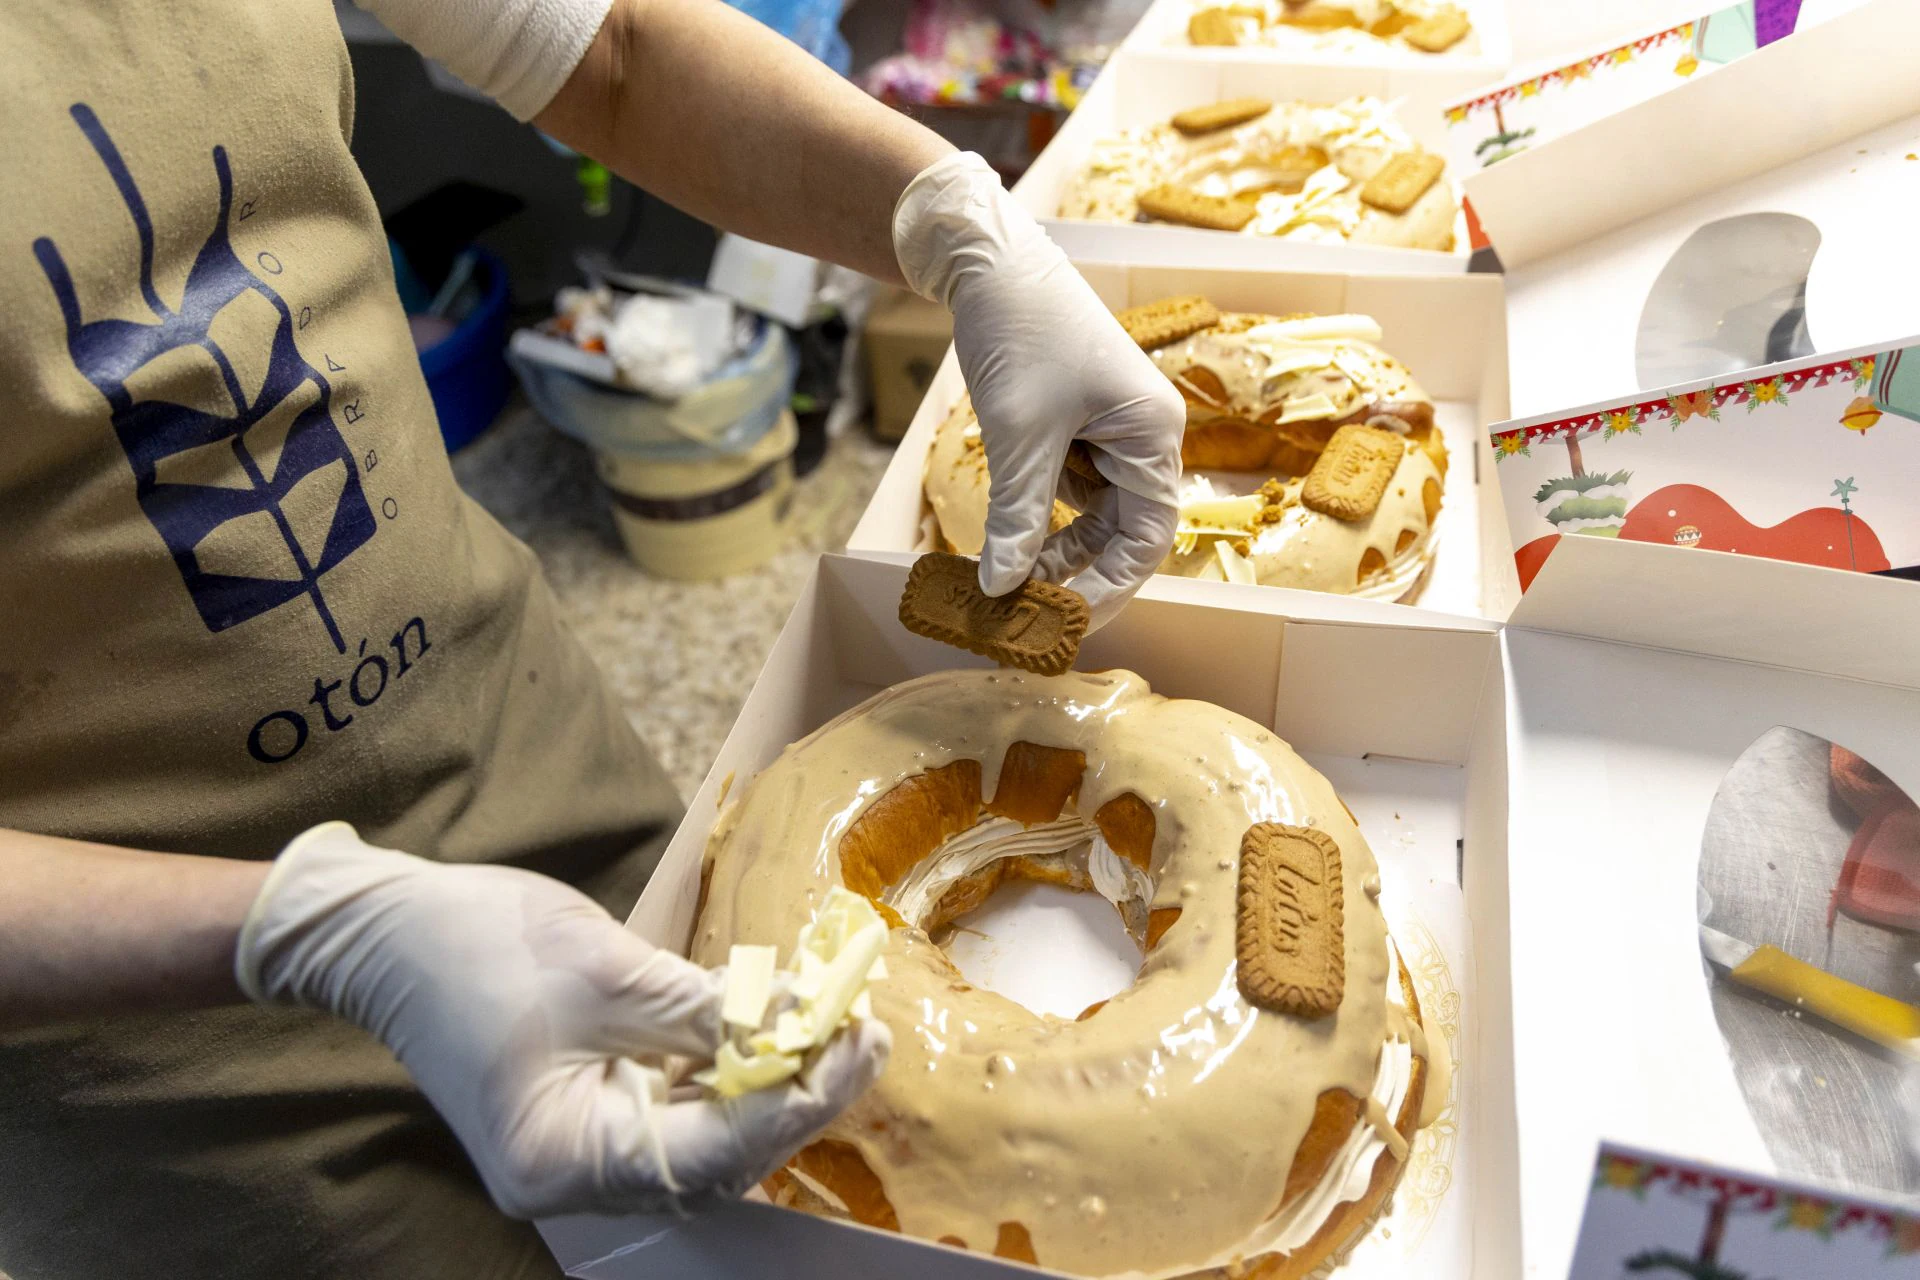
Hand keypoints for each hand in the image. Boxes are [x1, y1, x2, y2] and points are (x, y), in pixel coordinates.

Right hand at [235, 822, 888, 1216]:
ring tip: (845, 1024)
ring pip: (708, 1130)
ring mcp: (585, 1144)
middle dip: (797, 1094)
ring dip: (774, 1076)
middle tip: (869, 1032)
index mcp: (564, 1161)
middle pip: (717, 1154)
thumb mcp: (607, 972)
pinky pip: (681, 1099)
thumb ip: (711, 1010)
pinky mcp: (595, 1105)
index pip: (710, 1153)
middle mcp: (577, 1175)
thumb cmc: (476, 945)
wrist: (385, 926)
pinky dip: (732, 1062)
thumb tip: (810, 1020)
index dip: (794, 1100)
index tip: (859, 1045)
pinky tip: (784, 1021)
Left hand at [894, 152, 1183, 628]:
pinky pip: (1065, 488)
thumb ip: (1018, 517)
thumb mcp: (1019, 435)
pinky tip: (1004, 536)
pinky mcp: (1076, 425)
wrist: (988, 263)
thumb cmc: (1020, 333)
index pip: (1149, 535)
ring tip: (1003, 581)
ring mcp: (1109, 430)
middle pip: (1121, 530)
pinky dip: (1036, 514)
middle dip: (1074, 572)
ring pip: (1088, 514)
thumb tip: (1002, 590)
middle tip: (1026, 615)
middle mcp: (1143, 435)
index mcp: (1153, 433)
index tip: (1068, 622)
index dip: (1113, 586)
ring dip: (1049, 546)